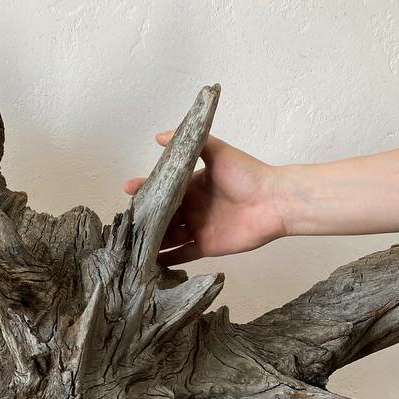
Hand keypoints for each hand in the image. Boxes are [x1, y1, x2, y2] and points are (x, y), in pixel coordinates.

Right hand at [124, 133, 288, 262]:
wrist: (274, 201)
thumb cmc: (248, 174)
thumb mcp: (218, 152)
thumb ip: (191, 143)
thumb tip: (159, 136)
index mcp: (192, 186)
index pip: (162, 189)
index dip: (144, 189)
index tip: (127, 189)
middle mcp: (192, 208)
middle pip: (162, 215)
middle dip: (144, 218)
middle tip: (124, 222)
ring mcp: (198, 228)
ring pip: (168, 236)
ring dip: (151, 240)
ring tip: (129, 244)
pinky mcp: (206, 246)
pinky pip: (182, 254)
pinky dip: (166, 259)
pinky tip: (148, 262)